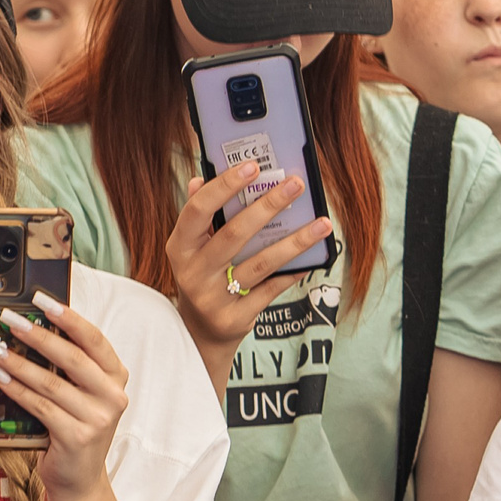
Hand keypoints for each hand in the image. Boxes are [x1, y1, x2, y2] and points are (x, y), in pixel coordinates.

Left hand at [0, 292, 129, 497]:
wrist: (79, 480)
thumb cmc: (74, 430)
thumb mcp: (81, 396)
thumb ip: (68, 368)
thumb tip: (33, 329)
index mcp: (117, 378)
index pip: (94, 340)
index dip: (68, 317)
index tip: (41, 300)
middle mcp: (114, 396)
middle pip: (72, 357)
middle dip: (36, 335)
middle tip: (9, 320)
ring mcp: (98, 418)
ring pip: (51, 382)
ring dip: (17, 362)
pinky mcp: (77, 436)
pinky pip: (39, 406)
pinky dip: (16, 390)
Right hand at [165, 163, 333, 365]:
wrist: (199, 333)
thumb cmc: (202, 276)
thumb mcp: (191, 249)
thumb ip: (199, 216)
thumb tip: (202, 177)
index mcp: (178, 248)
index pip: (198, 210)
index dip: (224, 186)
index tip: (253, 167)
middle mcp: (192, 273)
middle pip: (235, 233)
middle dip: (269, 205)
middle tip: (296, 184)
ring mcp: (213, 298)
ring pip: (262, 262)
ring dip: (296, 241)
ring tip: (322, 222)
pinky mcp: (236, 318)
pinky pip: (272, 288)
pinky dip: (294, 270)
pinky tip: (314, 256)